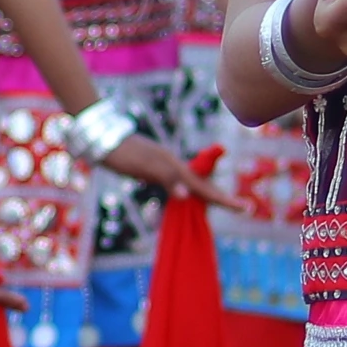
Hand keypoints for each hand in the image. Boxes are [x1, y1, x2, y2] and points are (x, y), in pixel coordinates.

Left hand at [98, 133, 244, 216]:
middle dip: (221, 197)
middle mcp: (173, 165)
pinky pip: (178, 182)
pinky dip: (189, 190)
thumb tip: (185, 196)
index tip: (245, 208)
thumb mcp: (142, 166)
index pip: (204, 188)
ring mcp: (164, 166)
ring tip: (223, 203)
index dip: (223, 199)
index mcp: (174, 167)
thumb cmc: (121, 154)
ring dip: (207, 194)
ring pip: (192, 183)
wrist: (102, 137)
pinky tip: (185, 194)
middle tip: (244, 208)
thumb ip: (165, 179)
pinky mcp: (153, 168)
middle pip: (203, 184)